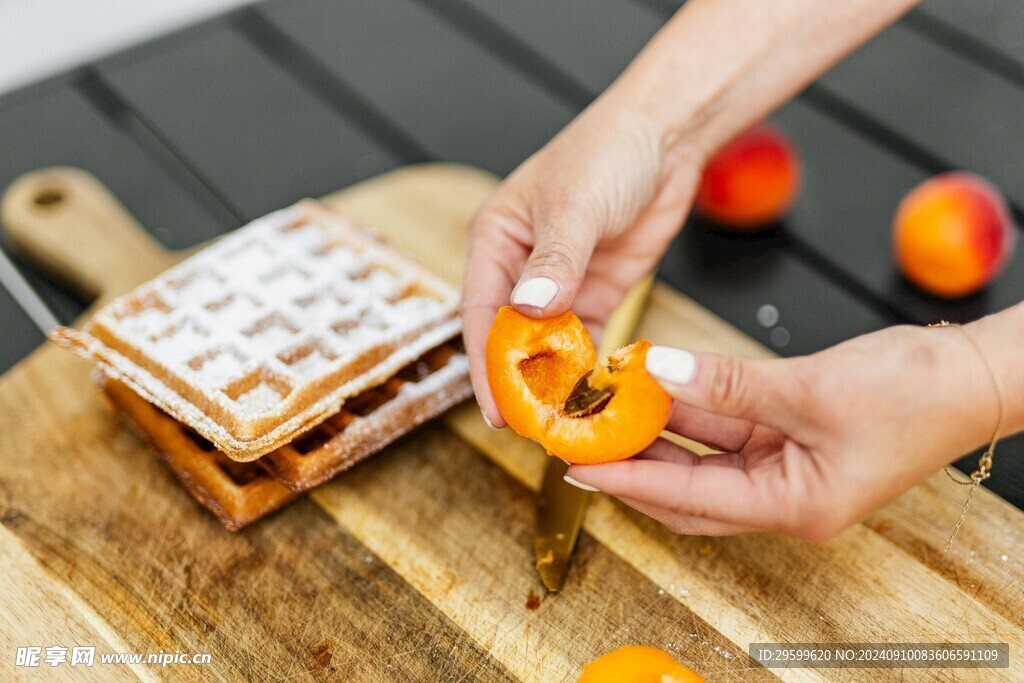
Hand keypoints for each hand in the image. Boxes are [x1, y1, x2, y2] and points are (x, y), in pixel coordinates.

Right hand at [461, 98, 703, 426]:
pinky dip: (587, 368)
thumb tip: (528, 310)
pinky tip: (594, 394)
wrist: (664, 137)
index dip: (487, 366)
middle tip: (533, 429)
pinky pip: (585, 340)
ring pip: (547, 345)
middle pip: (511, 338)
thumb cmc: (608, 153)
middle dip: (519, 383)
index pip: (481, 313)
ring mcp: (560, 284)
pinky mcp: (595, 292)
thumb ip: (554, 261)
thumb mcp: (576, 206)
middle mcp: (521, 268)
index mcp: (497, 241)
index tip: (499, 410)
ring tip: (564, 423)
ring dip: (554, 382)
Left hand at [564, 324, 999, 540]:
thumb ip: (726, 384)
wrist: (972, 373)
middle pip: (687, 489)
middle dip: (633, 464)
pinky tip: (657, 384)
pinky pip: (725, 426)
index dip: (628, 481)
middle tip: (581, 438)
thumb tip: (657, 371)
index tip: (578, 464)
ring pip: (703, 455)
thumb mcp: (811, 389)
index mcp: (794, 507)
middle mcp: (784, 497)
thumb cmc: (917, 394)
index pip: (688, 499)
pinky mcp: (788, 435)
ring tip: (607, 407)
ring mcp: (786, 467)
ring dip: (658, 431)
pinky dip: (691, 408)